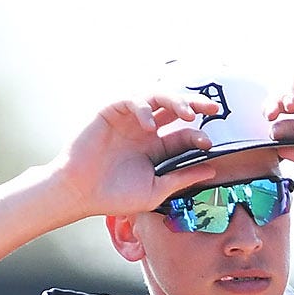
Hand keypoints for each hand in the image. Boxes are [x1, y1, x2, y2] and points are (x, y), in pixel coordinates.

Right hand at [49, 97, 207, 218]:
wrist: (80, 193)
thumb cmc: (115, 196)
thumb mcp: (156, 190)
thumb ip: (182, 178)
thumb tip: (212, 170)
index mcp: (157, 149)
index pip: (184, 135)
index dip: (198, 136)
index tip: (209, 145)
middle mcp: (145, 130)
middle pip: (175, 109)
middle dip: (195, 104)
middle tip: (213, 108)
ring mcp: (129, 120)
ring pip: (157, 98)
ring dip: (175, 101)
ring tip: (187, 112)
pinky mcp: (111, 112)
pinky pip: (132, 100)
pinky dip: (144, 109)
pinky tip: (149, 126)